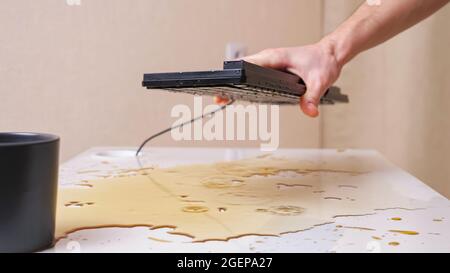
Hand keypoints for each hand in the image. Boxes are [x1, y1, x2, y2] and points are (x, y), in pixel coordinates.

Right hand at [215, 40, 341, 116]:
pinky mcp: (273, 69)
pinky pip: (255, 75)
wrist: (330, 54)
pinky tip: (243, 96)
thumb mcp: (320, 81)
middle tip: (219, 99)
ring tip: (225, 99)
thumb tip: (308, 112)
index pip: (247, 64)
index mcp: (275, 57)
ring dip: (236, 84)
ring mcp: (270, 63)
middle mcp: (270, 58)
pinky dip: (246, 84)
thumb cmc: (323, 61)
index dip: (234, 76)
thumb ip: (312, 97)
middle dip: (230, 84)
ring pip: (247, 72)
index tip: (224, 87)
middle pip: (242, 69)